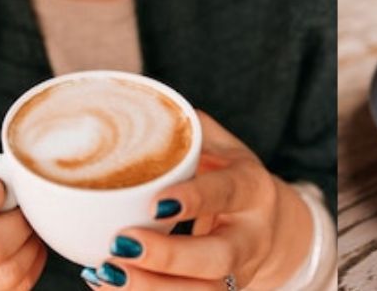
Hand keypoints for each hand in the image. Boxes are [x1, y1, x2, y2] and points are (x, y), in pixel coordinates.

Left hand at [83, 112, 313, 288]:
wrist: (271, 228)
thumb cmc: (233, 178)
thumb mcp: (224, 148)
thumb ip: (191, 131)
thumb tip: (143, 105)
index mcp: (252, 188)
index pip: (227, 193)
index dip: (195, 200)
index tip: (156, 203)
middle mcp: (251, 236)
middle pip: (217, 258)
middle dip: (168, 258)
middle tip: (121, 246)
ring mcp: (238, 272)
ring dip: (151, 289)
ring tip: (105, 273)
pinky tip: (105, 284)